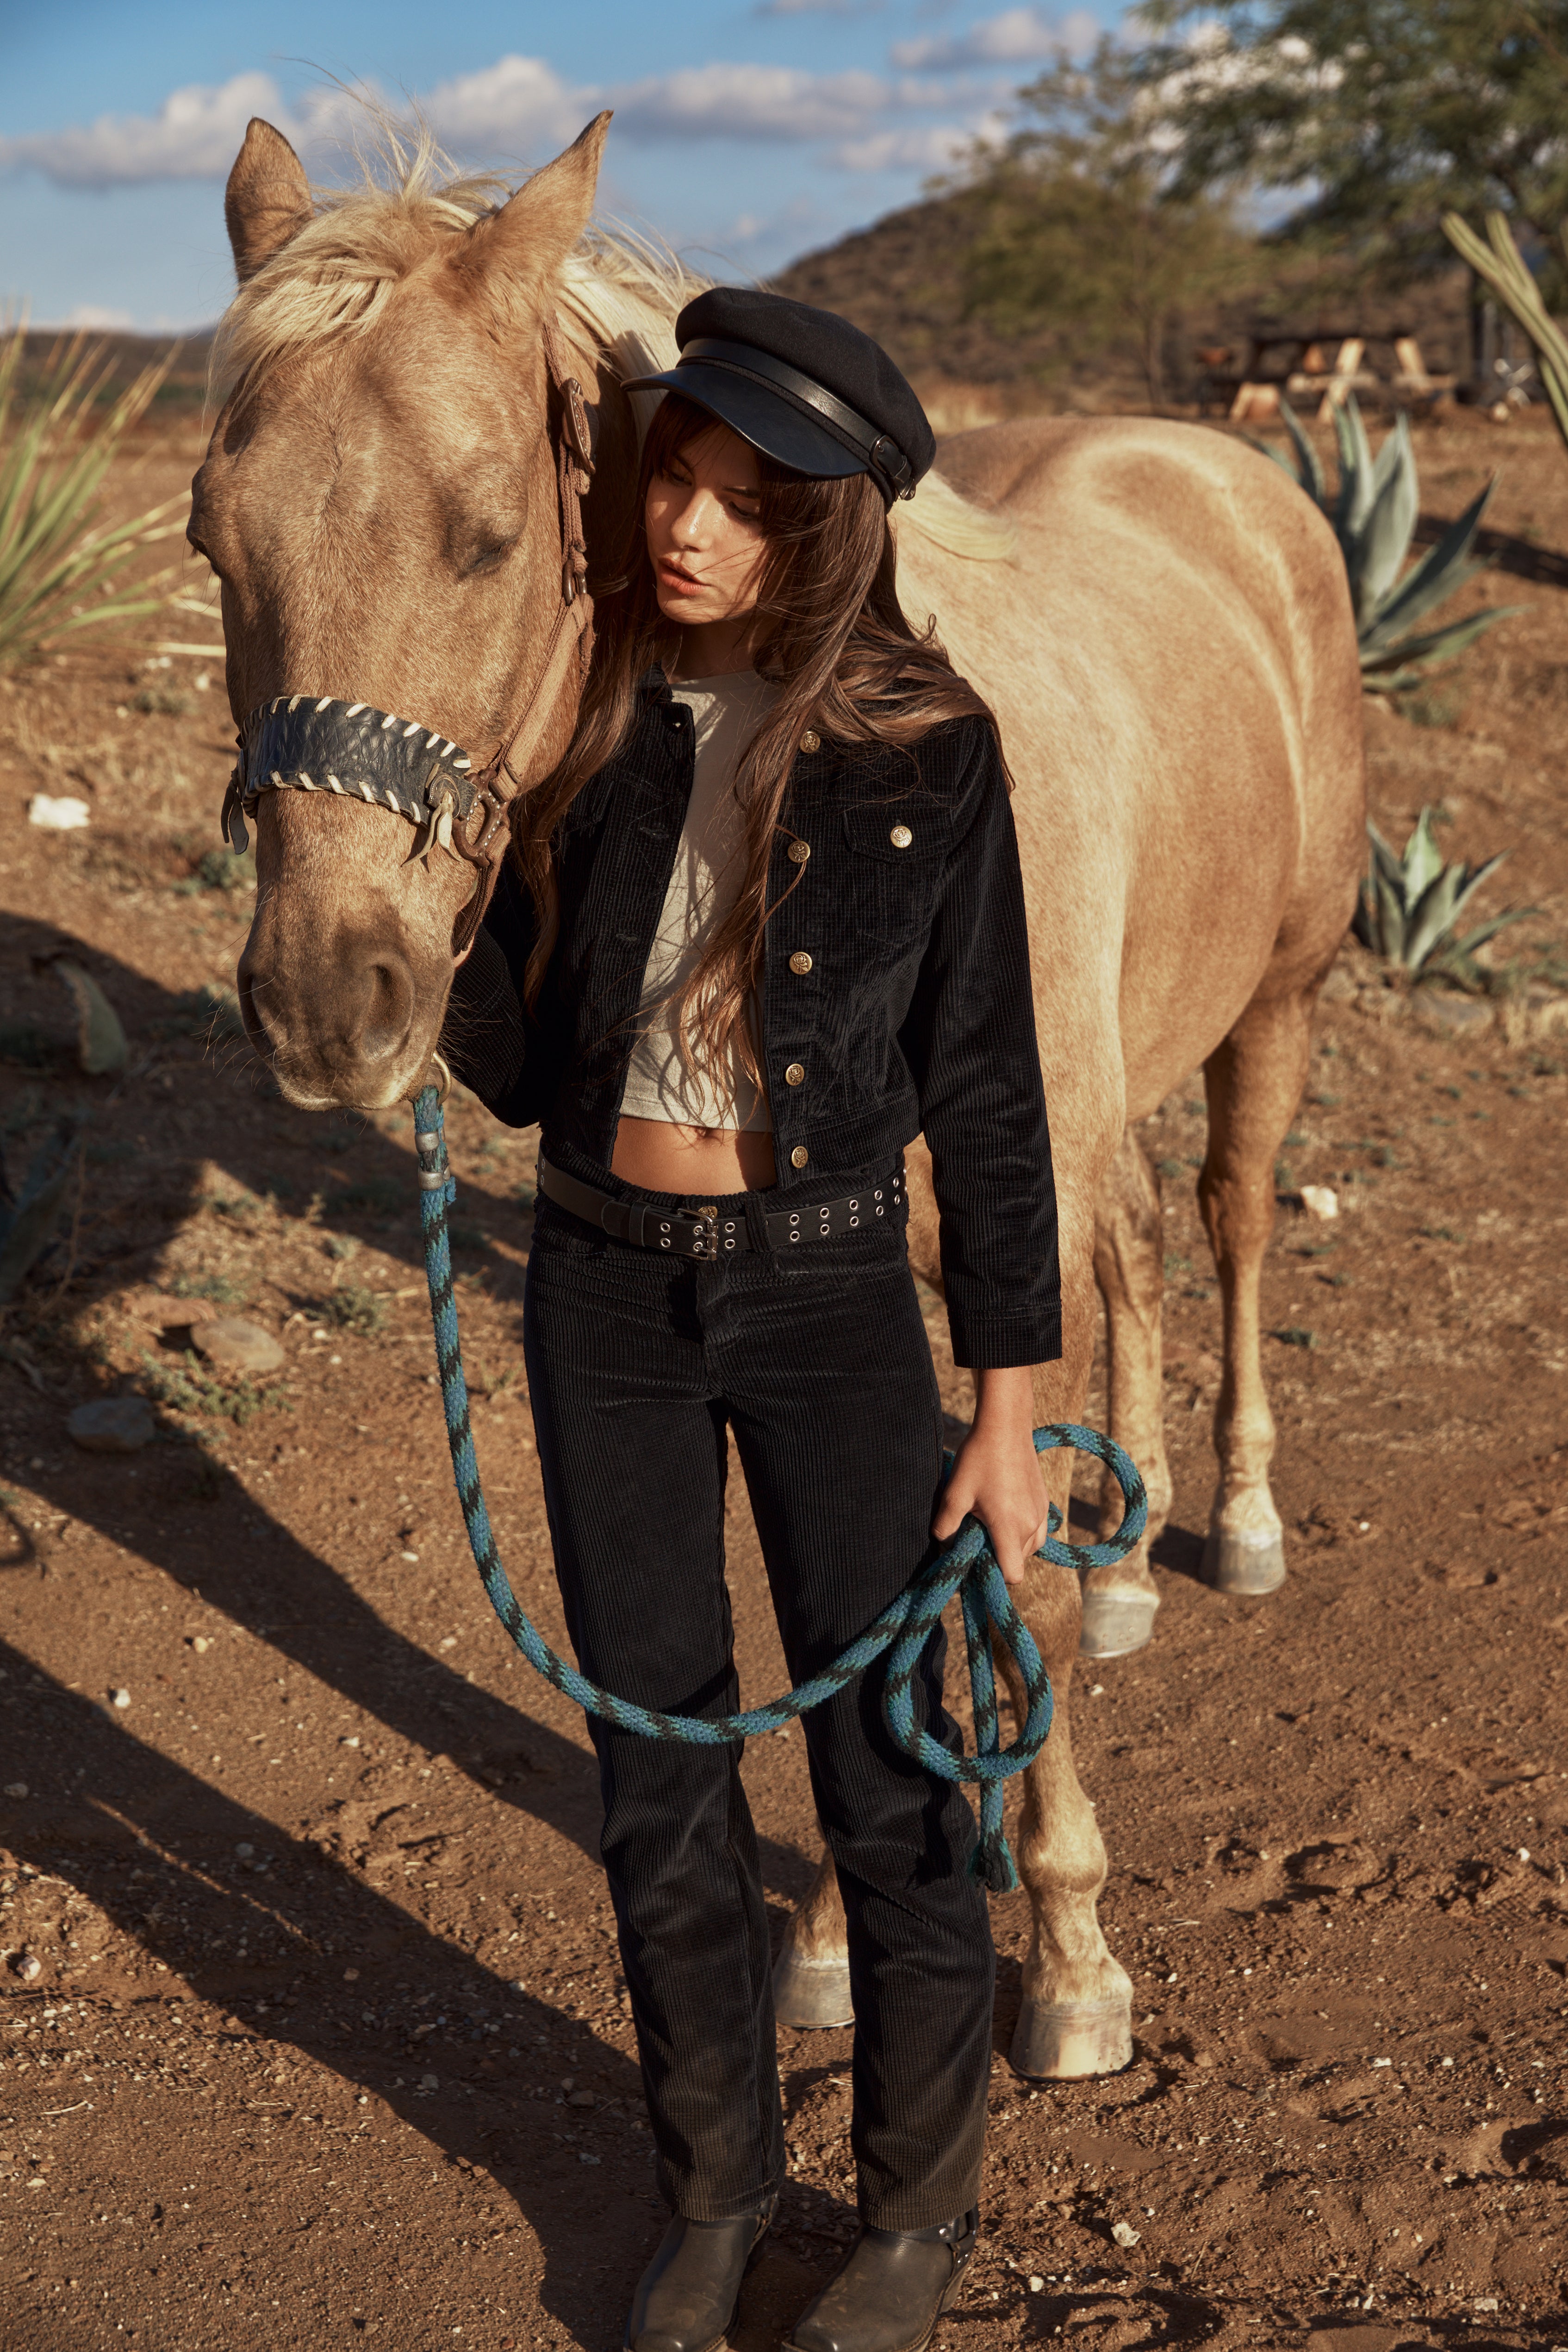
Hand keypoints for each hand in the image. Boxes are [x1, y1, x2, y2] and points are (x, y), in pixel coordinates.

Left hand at [932, 1366, 1051, 1586]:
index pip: (1012, 1574)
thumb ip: (947, 1523)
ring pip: (1029, 1548)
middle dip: (998, 1555)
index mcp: (1009, 1527)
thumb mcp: (956, 1492)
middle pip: (1018, 1562)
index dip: (994, 1574)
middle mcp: (1031, 1525)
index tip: (976, 1560)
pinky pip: (1037, 1531)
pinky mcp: (1045, 1503)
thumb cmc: (979, 1459)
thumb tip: (941, 1540)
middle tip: (977, 1533)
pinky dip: (1022, 1531)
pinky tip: (1003, 1511)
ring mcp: (1041, 1514)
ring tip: (990, 1521)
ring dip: (1011, 1543)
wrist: (1006, 1426)